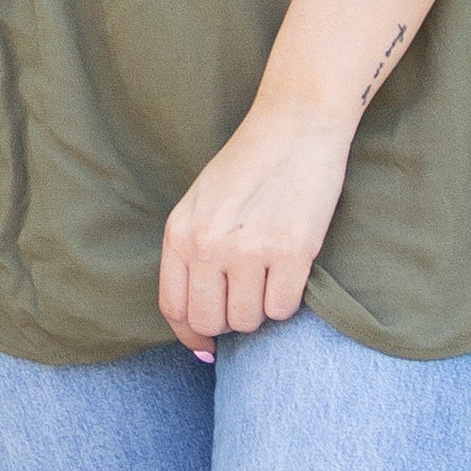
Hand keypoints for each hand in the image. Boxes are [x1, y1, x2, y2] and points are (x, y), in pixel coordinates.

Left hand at [158, 99, 353, 358]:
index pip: (173, 308)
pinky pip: (282, 308)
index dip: (190, 335)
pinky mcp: (291, 251)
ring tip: (269, 277)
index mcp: (179, 232)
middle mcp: (208, 245)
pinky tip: (289, 272)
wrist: (296, 125)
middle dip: (227, 322)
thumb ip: (191, 252)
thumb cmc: (249, 164)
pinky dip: (287, 301)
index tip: (208, 345)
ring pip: (248, 320)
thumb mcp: (201, 203)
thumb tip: (195, 321)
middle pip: (209, 322)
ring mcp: (249, 250)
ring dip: (260, 310)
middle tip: (245, 301)